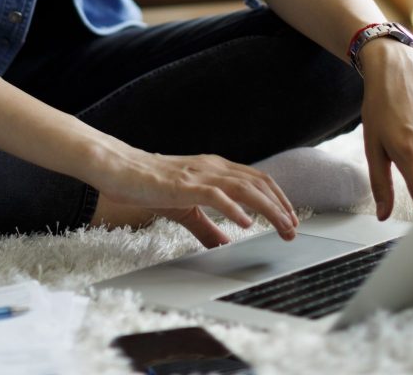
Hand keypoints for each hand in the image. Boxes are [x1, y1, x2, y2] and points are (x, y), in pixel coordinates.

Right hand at [88, 148, 298, 247]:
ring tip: (281, 228)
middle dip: (281, 208)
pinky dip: (235, 209)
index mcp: (216, 168)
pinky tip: (246, 224)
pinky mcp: (185, 185)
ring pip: (245, 189)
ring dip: (268, 210)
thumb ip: (207, 226)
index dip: (278, 199)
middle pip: (259, 184)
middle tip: (293, 230)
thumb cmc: (149, 184)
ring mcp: (200, 174)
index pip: (257, 180)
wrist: (119, 169)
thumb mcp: (186, 208)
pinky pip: (216, 196)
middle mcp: (214, 167)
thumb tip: (224, 245)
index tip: (290, 220)